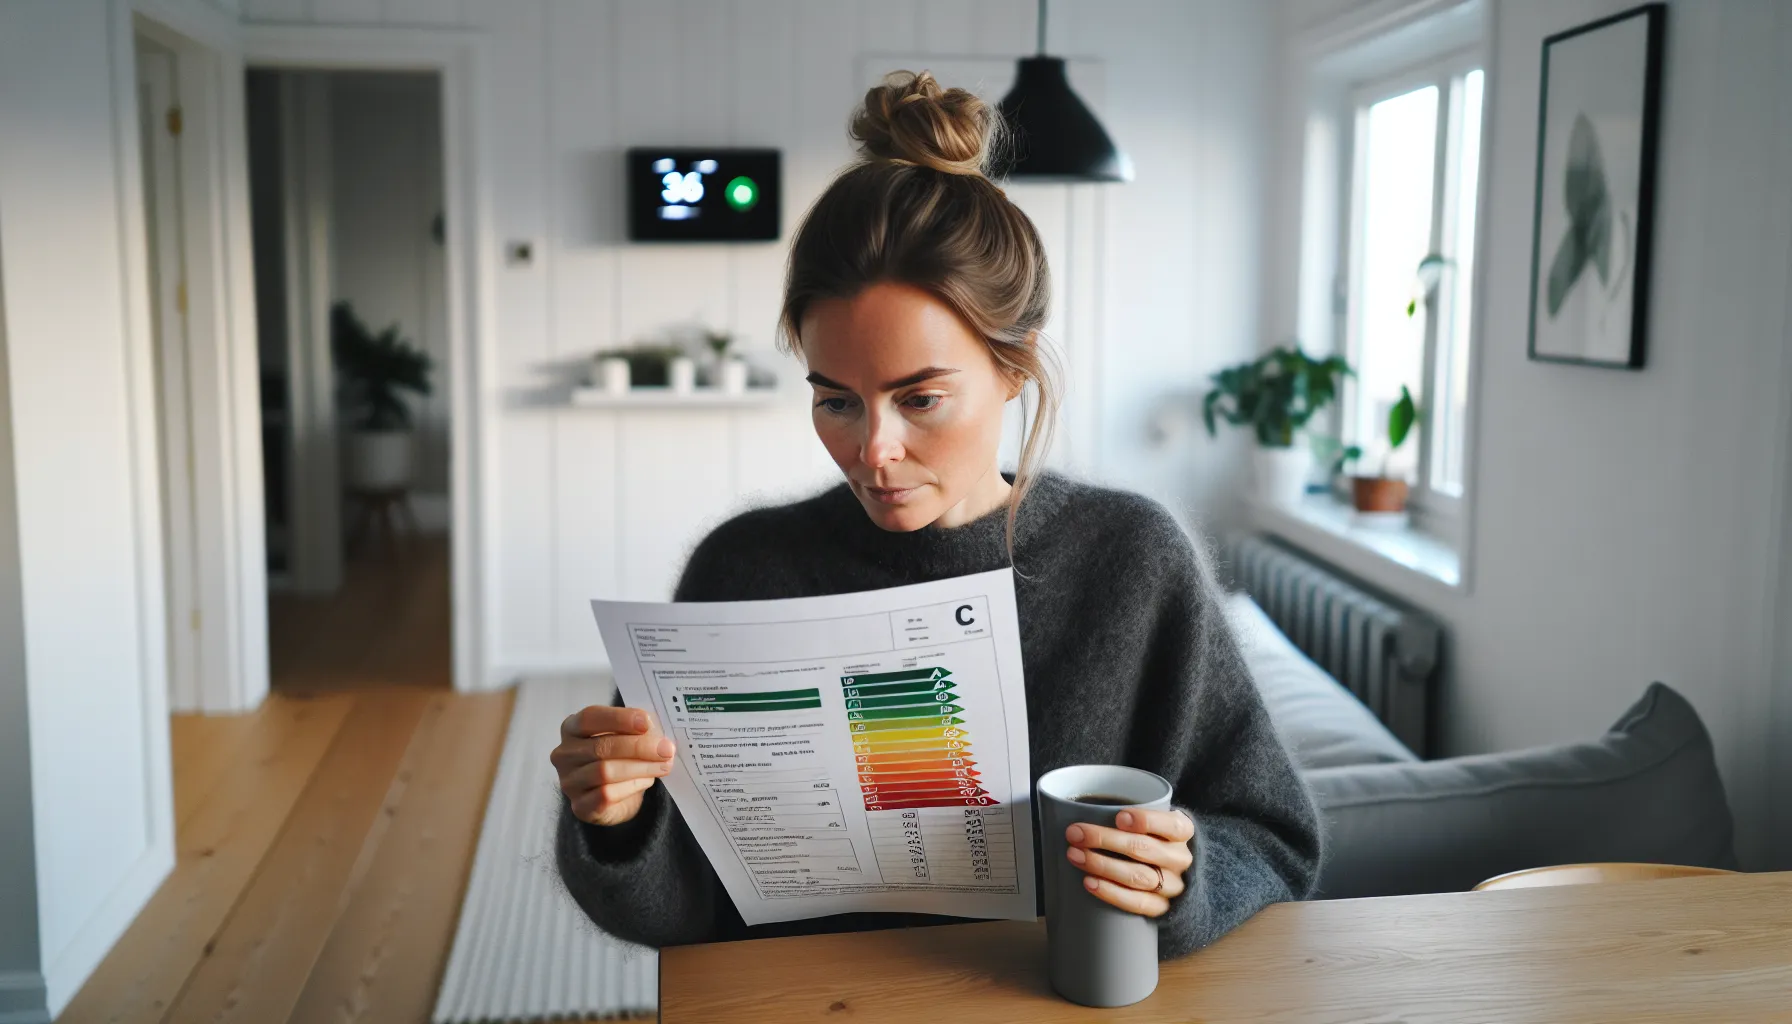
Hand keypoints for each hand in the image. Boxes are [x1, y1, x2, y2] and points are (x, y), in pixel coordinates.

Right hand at [552, 705, 674, 826]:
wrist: (615, 796)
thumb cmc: (618, 757)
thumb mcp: (625, 736)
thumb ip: (635, 729)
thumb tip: (654, 731)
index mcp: (572, 728)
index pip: (590, 717)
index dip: (619, 718)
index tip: (646, 722)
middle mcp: (564, 754)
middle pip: (602, 746)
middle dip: (639, 747)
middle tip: (666, 749)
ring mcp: (569, 782)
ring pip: (605, 772)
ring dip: (640, 768)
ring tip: (663, 765)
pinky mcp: (580, 806)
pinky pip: (606, 795)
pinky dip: (632, 786)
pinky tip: (647, 781)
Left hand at [1065, 808, 1195, 916]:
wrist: (1168, 873)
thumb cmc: (1149, 837)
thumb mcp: (1149, 820)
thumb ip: (1126, 814)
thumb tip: (1078, 806)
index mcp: (1181, 831)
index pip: (1172, 826)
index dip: (1147, 821)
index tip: (1119, 817)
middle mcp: (1180, 859)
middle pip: (1145, 850)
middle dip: (1106, 840)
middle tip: (1076, 834)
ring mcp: (1173, 886)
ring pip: (1139, 877)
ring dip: (1102, 866)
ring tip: (1075, 856)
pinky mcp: (1161, 907)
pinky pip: (1137, 903)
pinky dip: (1111, 893)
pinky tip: (1089, 882)